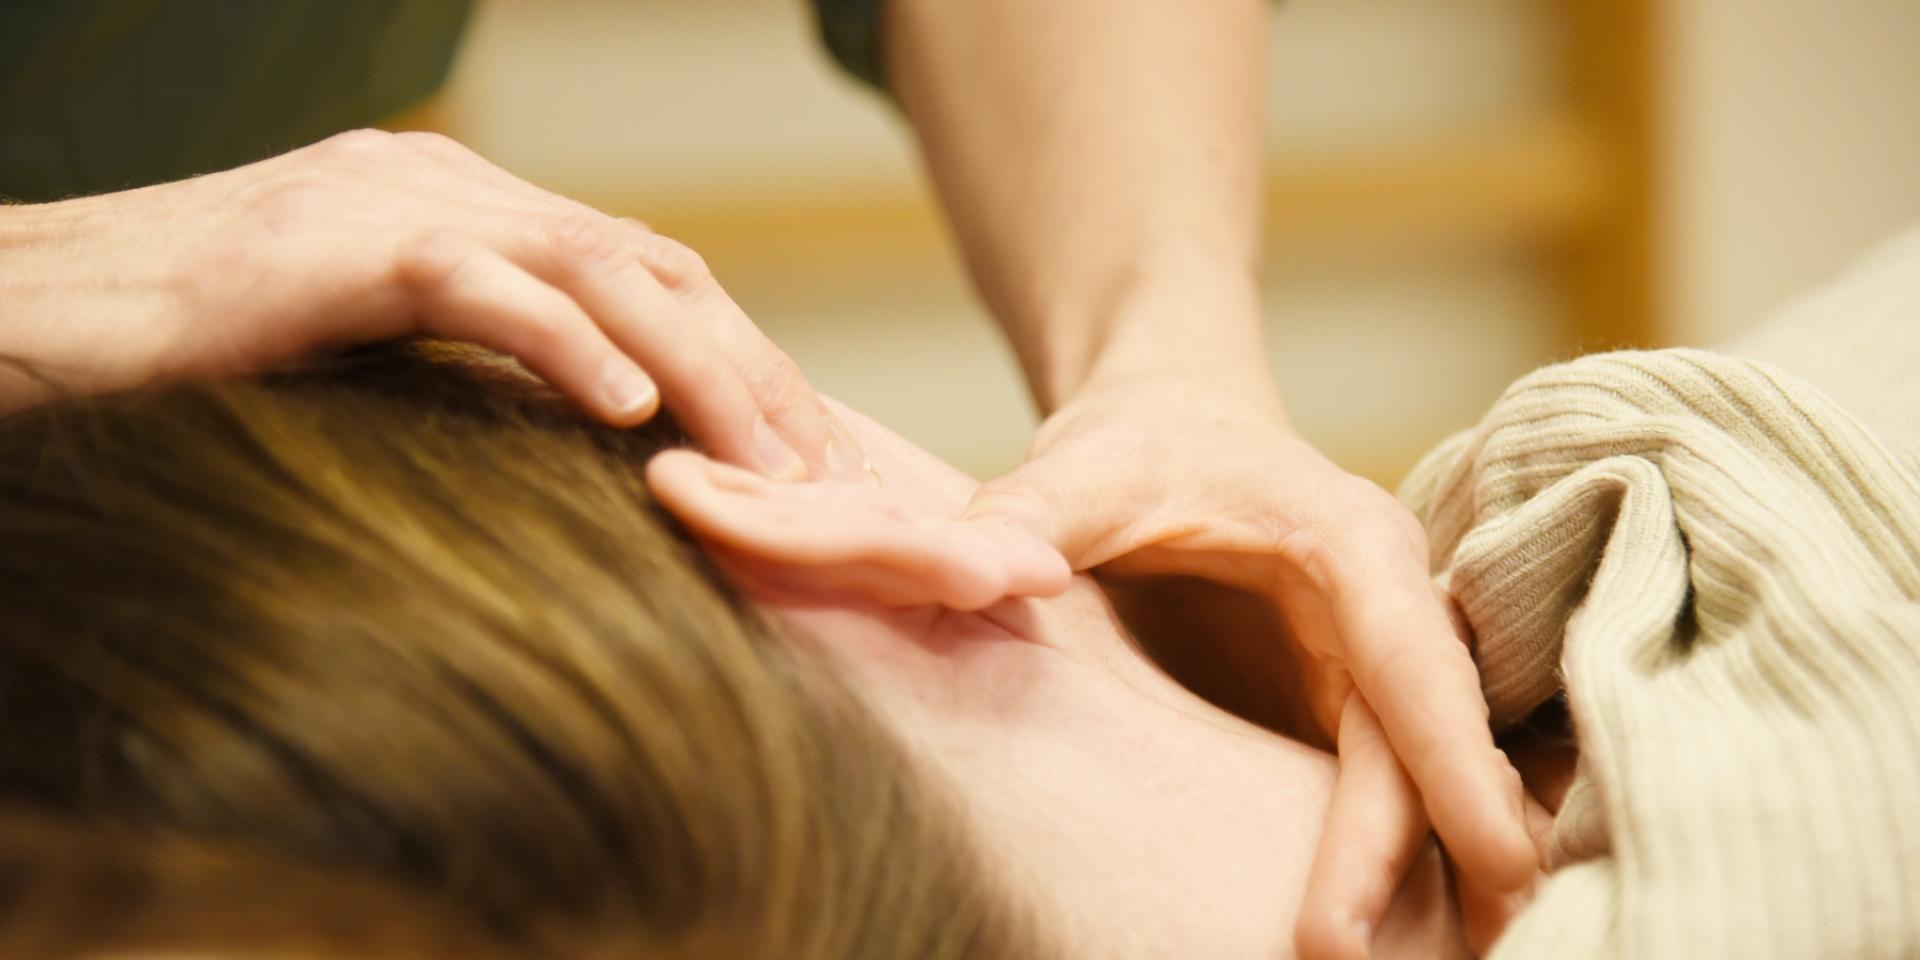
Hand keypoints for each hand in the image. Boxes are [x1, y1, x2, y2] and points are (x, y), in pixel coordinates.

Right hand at [0, 129, 859, 480]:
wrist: (37, 309)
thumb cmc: (198, 355)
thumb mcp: (370, 353)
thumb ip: (473, 368)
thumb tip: (584, 442)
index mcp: (469, 208)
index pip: (643, 273)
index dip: (737, 355)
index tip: (804, 446)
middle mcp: (451, 187)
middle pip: (650, 267)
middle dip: (751, 366)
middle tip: (828, 464)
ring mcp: (397, 204)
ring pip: (594, 270)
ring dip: (698, 366)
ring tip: (770, 457)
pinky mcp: (337, 246)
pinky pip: (477, 288)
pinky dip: (563, 344)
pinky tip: (627, 410)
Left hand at [964, 374, 1537, 956]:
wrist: (1173, 426)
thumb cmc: (1138, 445)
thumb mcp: (1084, 467)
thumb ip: (1031, 511)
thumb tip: (992, 571)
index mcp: (1351, 544)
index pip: (1413, 662)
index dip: (1452, 763)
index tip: (1494, 859)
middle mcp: (1387, 609)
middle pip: (1423, 742)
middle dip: (1440, 845)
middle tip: (1465, 957)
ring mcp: (1370, 665)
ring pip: (1416, 777)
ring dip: (1436, 866)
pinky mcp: (1343, 706)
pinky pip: (1382, 788)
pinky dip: (1398, 856)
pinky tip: (1407, 933)